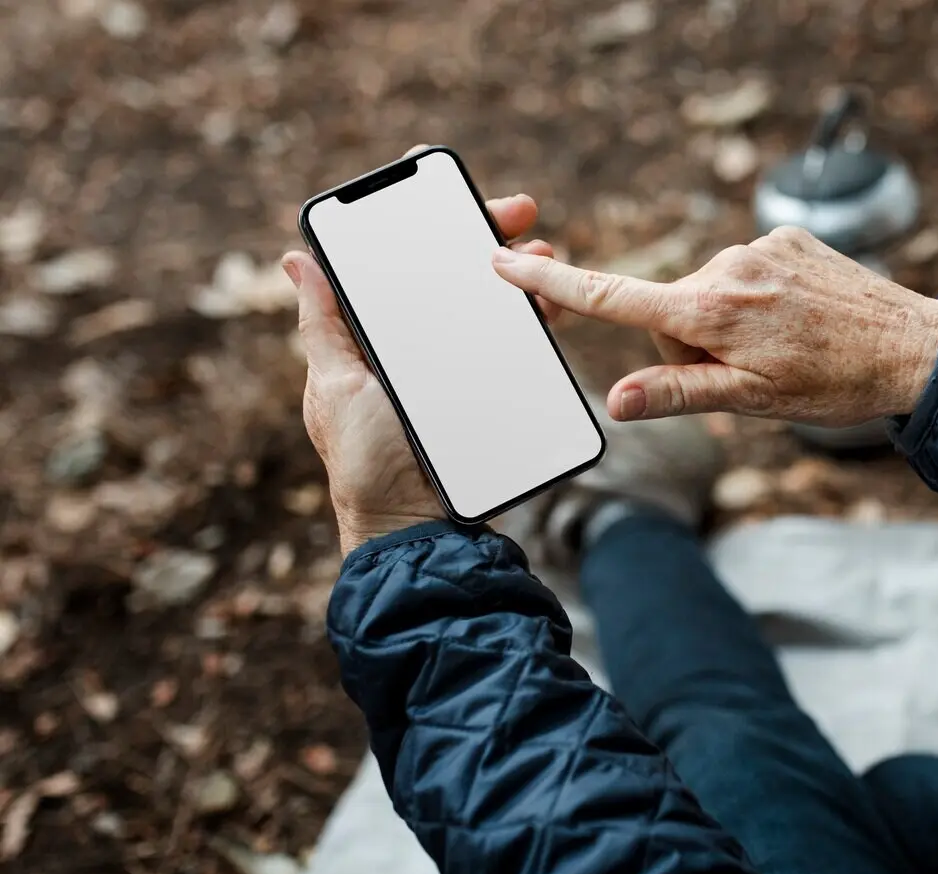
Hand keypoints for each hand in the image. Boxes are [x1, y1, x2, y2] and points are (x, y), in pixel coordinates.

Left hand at [287, 161, 554, 553]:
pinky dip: (537, 320)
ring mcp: (461, 368)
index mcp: (378, 336)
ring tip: (542, 255)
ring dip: (521, 273)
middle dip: (487, 236)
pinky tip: (550, 306)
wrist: (418, 527)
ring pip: (494, 305)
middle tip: (516, 212)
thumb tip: (297, 260)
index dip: (425, 224)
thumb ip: (324, 326)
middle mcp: (422, 345)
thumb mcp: (335, 388)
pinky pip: (518, 348)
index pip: (402, 264)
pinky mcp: (491, 393)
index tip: (449, 193)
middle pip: (456, 275)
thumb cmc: (366, 463)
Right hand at [492, 225, 937, 424]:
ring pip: (707, 295)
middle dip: (689, 344)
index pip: (615, 298)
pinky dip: (755, 301)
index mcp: (711, 310)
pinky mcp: (785, 237)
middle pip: (669, 310)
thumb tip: (614, 400)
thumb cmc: (834, 384)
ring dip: (725, 325)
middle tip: (747, 373)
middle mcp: (728, 266)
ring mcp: (759, 246)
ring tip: (782, 350)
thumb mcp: (751, 402)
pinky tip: (797, 321)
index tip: (508, 262)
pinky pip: (743, 273)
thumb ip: (677, 393)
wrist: (913, 347)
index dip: (557, 284)